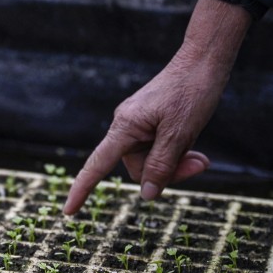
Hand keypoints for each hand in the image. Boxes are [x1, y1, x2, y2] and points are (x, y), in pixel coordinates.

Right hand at [63, 0, 252, 214]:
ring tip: (200, 154)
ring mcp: (137, 124)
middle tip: (200, 163)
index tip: (69, 212)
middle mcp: (126, 126)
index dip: (82, 190)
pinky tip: (193, 147)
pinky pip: (158, 149)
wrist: (204, 60)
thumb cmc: (191, 92)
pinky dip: (175, 153)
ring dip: (176, 163)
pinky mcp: (150, 122)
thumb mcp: (180, 134)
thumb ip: (161, 166)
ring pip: (151, 161)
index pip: (97, 165)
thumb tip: (146, 195)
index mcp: (125, 126)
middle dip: (167, 172)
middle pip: (138, 168)